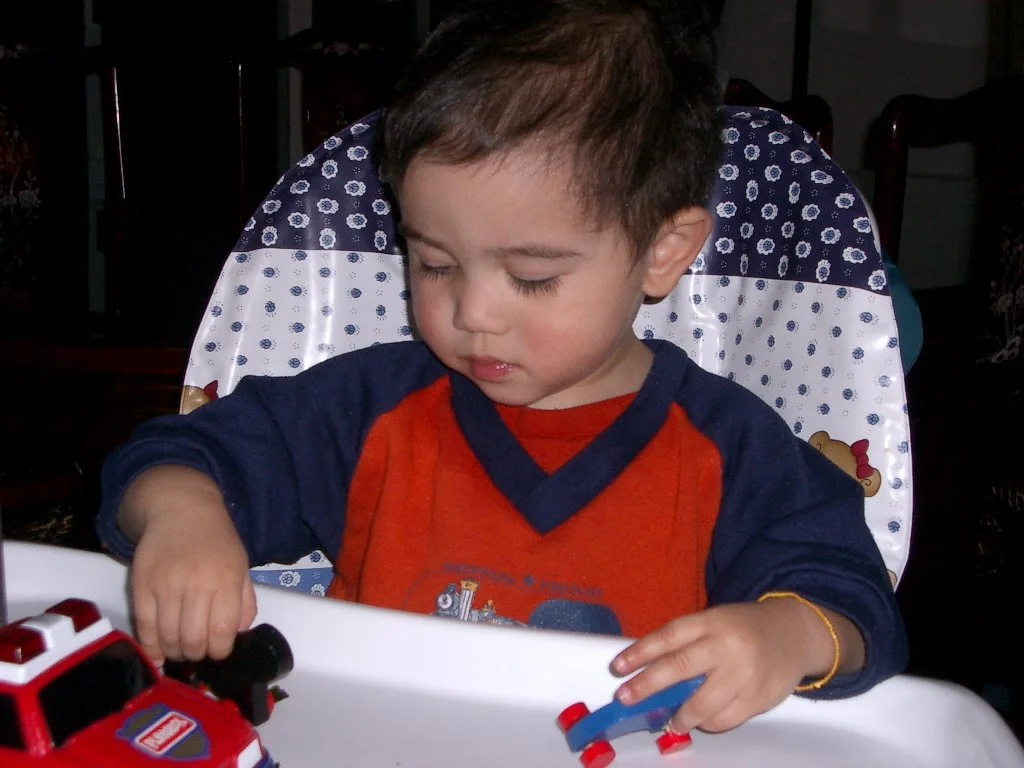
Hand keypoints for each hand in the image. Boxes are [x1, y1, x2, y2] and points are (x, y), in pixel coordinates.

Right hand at [120, 465, 256, 663]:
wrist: (181, 510)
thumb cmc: (216, 541)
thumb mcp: (241, 565)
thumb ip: (244, 601)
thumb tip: (237, 634)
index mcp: (226, 578)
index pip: (222, 630)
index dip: (220, 650)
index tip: (219, 652)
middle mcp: (196, 582)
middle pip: (193, 639)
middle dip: (198, 654)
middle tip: (198, 652)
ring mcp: (166, 584)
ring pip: (168, 637)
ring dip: (175, 652)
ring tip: (181, 650)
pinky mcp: (142, 585)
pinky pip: (144, 626)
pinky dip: (151, 646)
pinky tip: (158, 654)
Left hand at [609, 599, 845, 732]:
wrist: (795, 633)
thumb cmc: (743, 629)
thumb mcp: (715, 622)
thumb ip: (687, 643)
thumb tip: (647, 672)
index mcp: (711, 621)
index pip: (669, 636)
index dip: (640, 651)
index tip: (617, 667)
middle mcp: (726, 645)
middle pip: (680, 667)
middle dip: (648, 686)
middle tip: (626, 698)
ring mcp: (745, 673)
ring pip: (703, 703)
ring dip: (680, 716)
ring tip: (669, 721)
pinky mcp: (760, 697)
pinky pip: (726, 719)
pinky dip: (709, 723)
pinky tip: (701, 721)